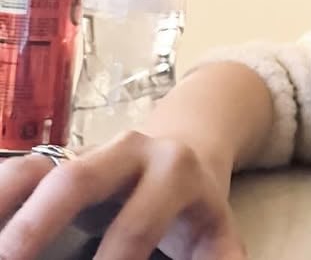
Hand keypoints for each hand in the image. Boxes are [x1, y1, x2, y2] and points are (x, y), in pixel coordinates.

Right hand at [0, 131, 246, 259]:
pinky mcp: (57, 154)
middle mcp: (129, 151)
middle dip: (40, 225)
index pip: (138, 225)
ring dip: (8, 208)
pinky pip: (20, 169)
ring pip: (38, 169)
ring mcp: (88, 147)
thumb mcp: (217, 235)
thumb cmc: (196, 208)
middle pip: (77, 181)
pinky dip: (2, 195)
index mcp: (174, 172)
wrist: (188, 151)